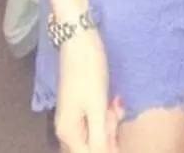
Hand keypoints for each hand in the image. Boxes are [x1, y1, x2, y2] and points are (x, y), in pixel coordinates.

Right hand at [55, 29, 121, 151]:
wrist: (79, 40)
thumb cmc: (89, 73)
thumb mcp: (97, 108)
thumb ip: (99, 138)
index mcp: (68, 133)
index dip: (107, 148)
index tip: (116, 127)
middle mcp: (67, 129)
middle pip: (92, 146)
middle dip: (109, 134)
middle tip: (115, 112)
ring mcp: (74, 116)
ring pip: (96, 132)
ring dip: (110, 121)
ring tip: (115, 103)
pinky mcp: (81, 104)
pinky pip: (95, 118)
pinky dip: (106, 112)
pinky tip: (114, 100)